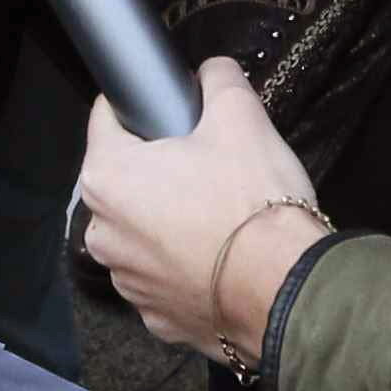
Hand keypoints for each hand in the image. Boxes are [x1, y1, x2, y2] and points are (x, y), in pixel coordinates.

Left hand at [80, 58, 328, 356]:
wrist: (286, 292)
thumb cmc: (253, 202)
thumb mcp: (242, 116)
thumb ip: (218, 80)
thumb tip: (212, 72)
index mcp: (108, 177)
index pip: (106, 120)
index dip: (137, 106)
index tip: (166, 108)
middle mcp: (104, 233)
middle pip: (123, 181)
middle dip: (157, 169)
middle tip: (207, 164)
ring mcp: (128, 282)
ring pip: (142, 233)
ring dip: (168, 222)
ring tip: (218, 215)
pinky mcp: (156, 318)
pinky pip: (164, 278)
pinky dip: (185, 267)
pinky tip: (220, 259)